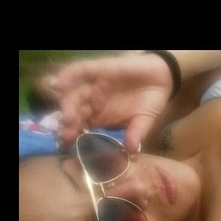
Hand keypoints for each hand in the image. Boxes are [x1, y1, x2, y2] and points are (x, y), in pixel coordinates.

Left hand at [52, 53, 172, 153]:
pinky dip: (68, 75)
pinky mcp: (98, 69)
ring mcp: (93, 85)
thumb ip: (137, 133)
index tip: (68, 145)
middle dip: (68, 123)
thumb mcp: (144, 121)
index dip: (72, 135)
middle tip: (66, 134)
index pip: (80, 126)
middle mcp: (91, 101)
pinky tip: (59, 83)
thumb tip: (133, 150)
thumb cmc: (150, 103)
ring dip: (67, 104)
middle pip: (73, 111)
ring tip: (66, 117)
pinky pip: (79, 70)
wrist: (161, 79)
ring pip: (73, 93)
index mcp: (99, 117)